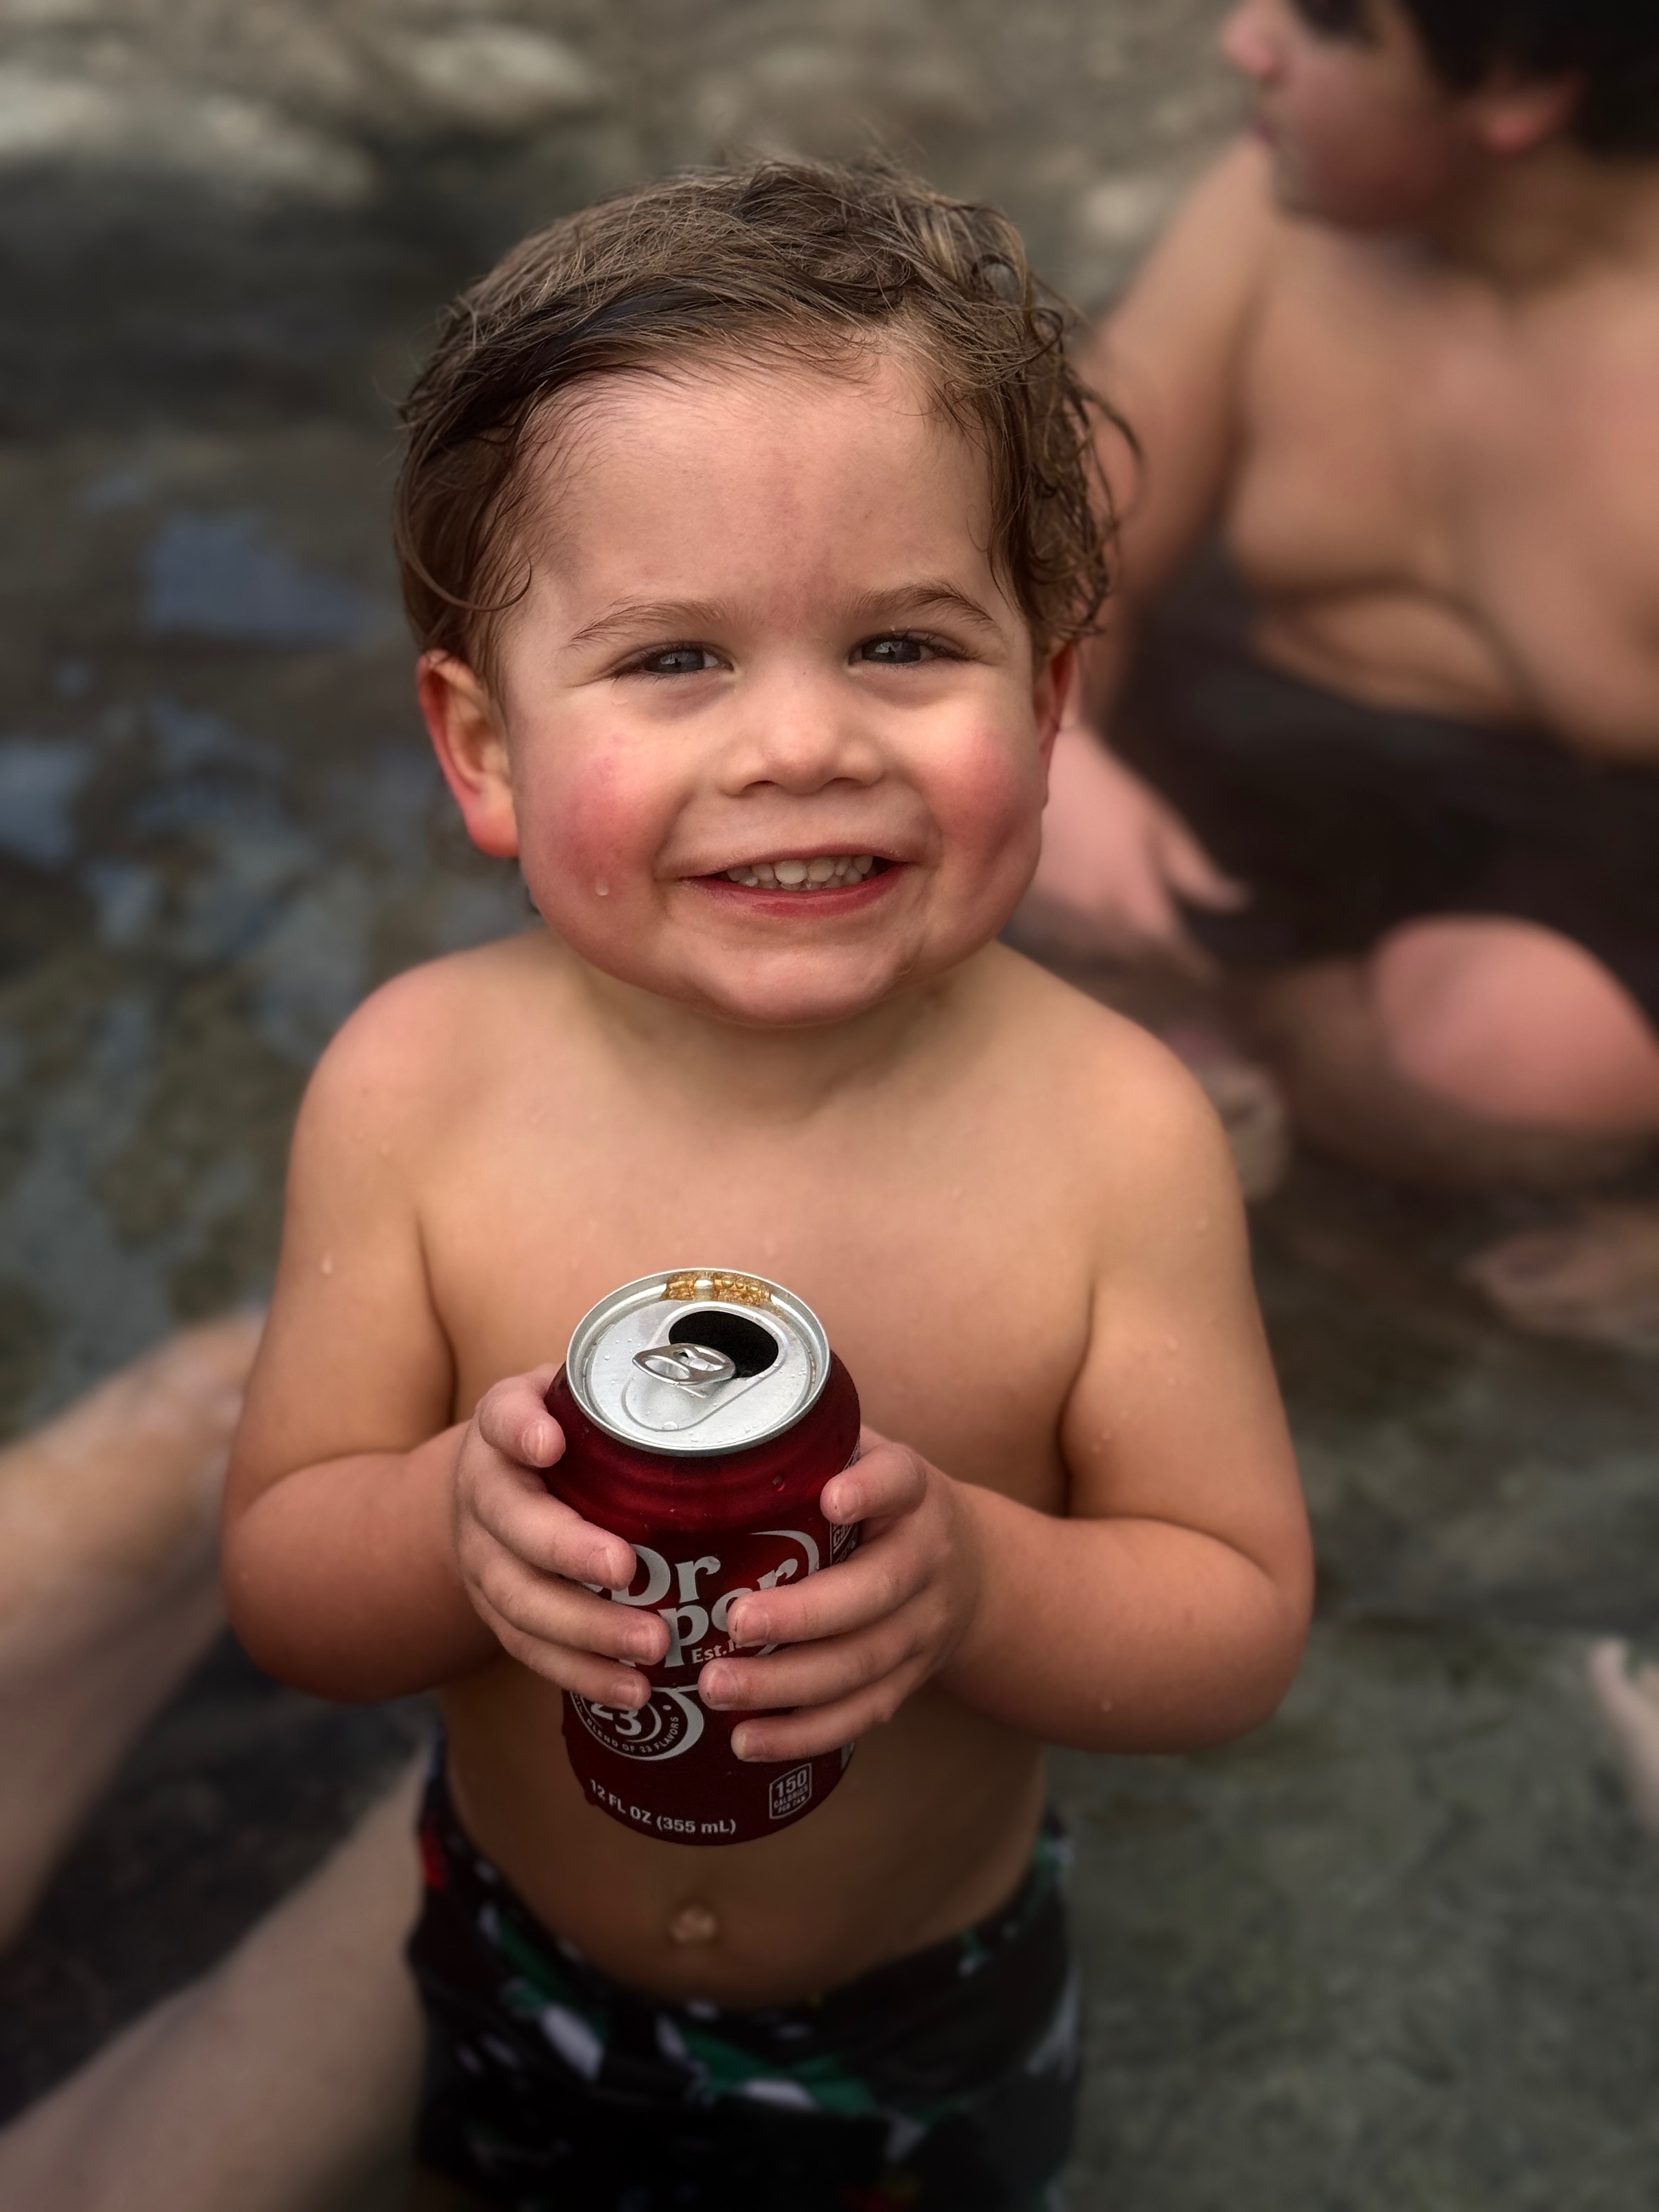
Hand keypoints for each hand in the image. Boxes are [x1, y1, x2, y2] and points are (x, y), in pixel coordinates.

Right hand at [449, 1366, 666, 1705]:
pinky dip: (583, 1674)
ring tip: (652, 1644)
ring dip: (585, 1630)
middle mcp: (484, 1495)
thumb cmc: (566, 1438)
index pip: (502, 1418)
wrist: (492, 1493)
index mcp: (504, 1431)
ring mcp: (485, 1562)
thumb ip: (632, 1391)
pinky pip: (533, 1651)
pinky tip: (634, 1691)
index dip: (521, 1430)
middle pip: (512, 1526)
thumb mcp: (579, 1398)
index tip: (549, 1444)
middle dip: (568, 1552)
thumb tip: (734, 1384)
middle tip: (629, 1571)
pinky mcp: (501, 1616)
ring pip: (521, 1601)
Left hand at [696, 1430, 982, 1763]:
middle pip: (875, 1593)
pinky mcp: (910, 1680)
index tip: (831, 1496)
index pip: (900, 1481)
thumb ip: (807, 1441)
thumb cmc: (883, 1503)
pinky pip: (862, 1713)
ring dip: (788, 1684)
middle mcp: (926, 1559)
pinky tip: (747, 1742)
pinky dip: (805, 1733)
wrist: (972, 1570)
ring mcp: (922, 1628)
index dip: (870, 1489)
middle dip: (804, 1615)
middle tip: (734, 1622)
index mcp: (912, 1494)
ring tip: (716, 1688)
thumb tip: (705, 1411)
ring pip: (863, 1663)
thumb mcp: (865, 1456)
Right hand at [1024, 720, 1245, 976]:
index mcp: (1137, 902)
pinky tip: (1098, 928)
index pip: (1173, 951)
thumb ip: (1197, 873)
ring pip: (1103, 956)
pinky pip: (1071, 945)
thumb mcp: (1161, 826)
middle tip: (1178, 959)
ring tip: (1142, 947)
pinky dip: (1092, 943)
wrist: (1028, 778)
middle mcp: (1101, 925)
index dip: (1194, 965)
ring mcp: (1063, 924)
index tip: (1210, 976)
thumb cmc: (1106, 794)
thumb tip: (1237, 902)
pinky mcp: (1034, 917)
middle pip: (1138, 960)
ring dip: (1127, 956)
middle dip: (1160, 962)